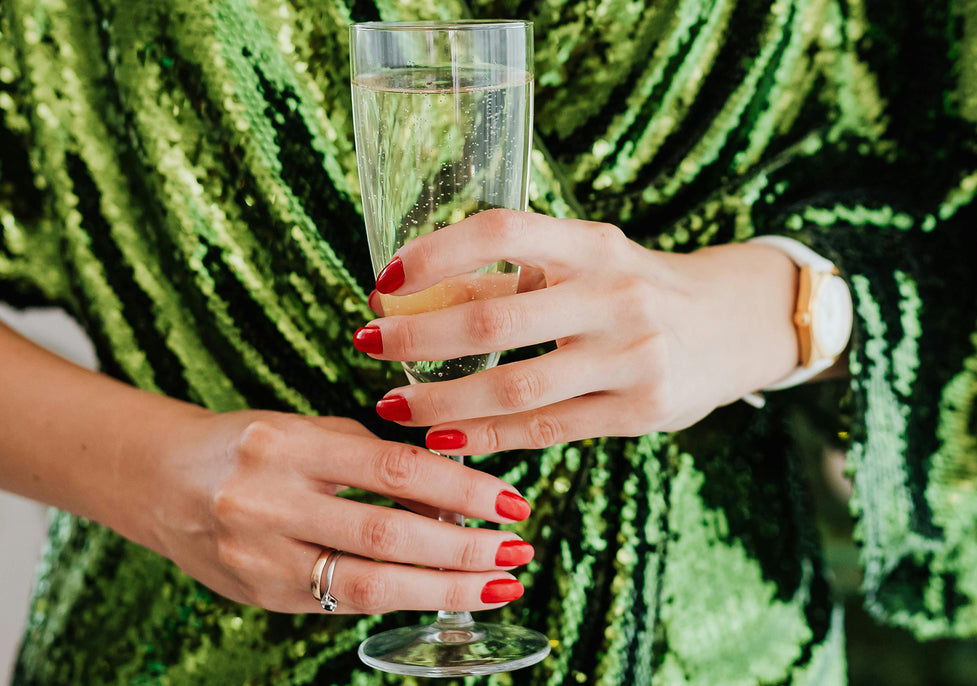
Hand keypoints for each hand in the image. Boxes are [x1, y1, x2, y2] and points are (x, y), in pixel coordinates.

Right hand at [144, 410, 534, 612]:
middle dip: (464, 550)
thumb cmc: (252, 447)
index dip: (463, 490)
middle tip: (517, 553)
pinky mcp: (261, 595)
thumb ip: (376, 461)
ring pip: (369, 584)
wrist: (161, 481)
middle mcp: (268, 502)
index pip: (394, 470)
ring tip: (496, 584)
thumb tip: (456, 498)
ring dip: (444, 588)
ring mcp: (260, 556)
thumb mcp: (311, 430)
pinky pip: (345, 601)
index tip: (512, 504)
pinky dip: (401, 596)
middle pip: (388, 535)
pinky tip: (440, 590)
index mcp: (288, 445)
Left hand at [357, 209, 799, 453]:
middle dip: (415, 337)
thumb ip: (514, 279)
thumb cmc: (639, 289)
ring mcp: (633, 356)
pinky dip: (487, 437)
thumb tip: (414, 297)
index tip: (383, 281)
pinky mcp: (643, 410)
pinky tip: (446, 438)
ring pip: (514, 387)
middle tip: (365, 345)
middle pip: (493, 319)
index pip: (502, 230)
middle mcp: (616, 294)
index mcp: (594, 244)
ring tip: (394, 406)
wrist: (735, 325)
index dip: (434, 252)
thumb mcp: (590, 265)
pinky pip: (547, 429)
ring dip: (440, 400)